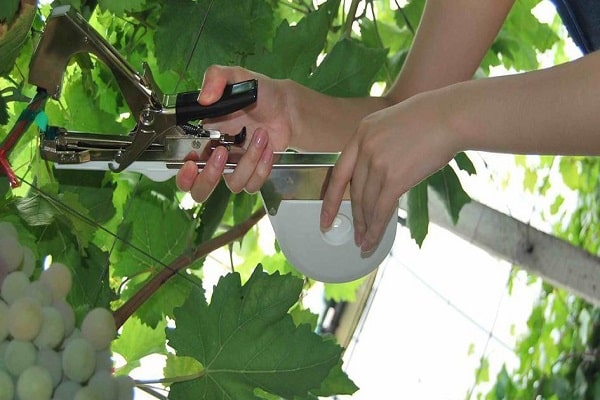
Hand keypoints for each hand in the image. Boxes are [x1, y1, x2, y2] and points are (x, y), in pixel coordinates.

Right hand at [176, 65, 292, 200]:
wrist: (286, 106)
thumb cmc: (258, 92)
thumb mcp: (235, 76)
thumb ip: (216, 78)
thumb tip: (203, 98)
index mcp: (203, 138)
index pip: (183, 166)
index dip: (184, 173)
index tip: (191, 161)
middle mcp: (217, 157)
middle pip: (200, 190)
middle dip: (208, 179)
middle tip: (223, 154)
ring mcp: (236, 167)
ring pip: (233, 184)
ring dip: (248, 160)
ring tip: (260, 134)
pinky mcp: (255, 173)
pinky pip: (253, 184)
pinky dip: (262, 167)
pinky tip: (268, 147)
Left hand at [320, 90, 460, 251]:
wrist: (451, 116)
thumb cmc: (430, 118)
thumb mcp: (391, 123)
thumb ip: (377, 144)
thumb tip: (375, 172)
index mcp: (361, 133)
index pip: (338, 172)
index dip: (330, 198)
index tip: (325, 216)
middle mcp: (365, 148)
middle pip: (354, 191)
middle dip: (354, 217)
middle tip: (354, 234)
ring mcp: (378, 163)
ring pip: (366, 203)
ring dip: (366, 226)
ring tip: (365, 240)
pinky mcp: (394, 178)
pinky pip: (380, 209)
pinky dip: (375, 228)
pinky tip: (373, 239)